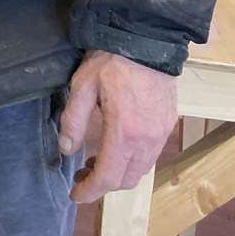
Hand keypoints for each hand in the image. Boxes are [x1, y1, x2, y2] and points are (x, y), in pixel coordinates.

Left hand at [58, 49, 176, 203]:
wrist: (147, 39)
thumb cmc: (111, 60)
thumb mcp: (82, 85)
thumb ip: (73, 120)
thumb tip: (66, 148)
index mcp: (125, 132)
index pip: (107, 176)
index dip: (90, 191)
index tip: (75, 195)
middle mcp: (147, 139)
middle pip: (125, 180)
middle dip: (102, 184)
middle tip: (81, 175)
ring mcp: (161, 133)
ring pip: (140, 170)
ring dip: (118, 174)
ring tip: (95, 162)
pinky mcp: (168, 125)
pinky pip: (150, 156)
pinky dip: (132, 162)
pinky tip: (116, 148)